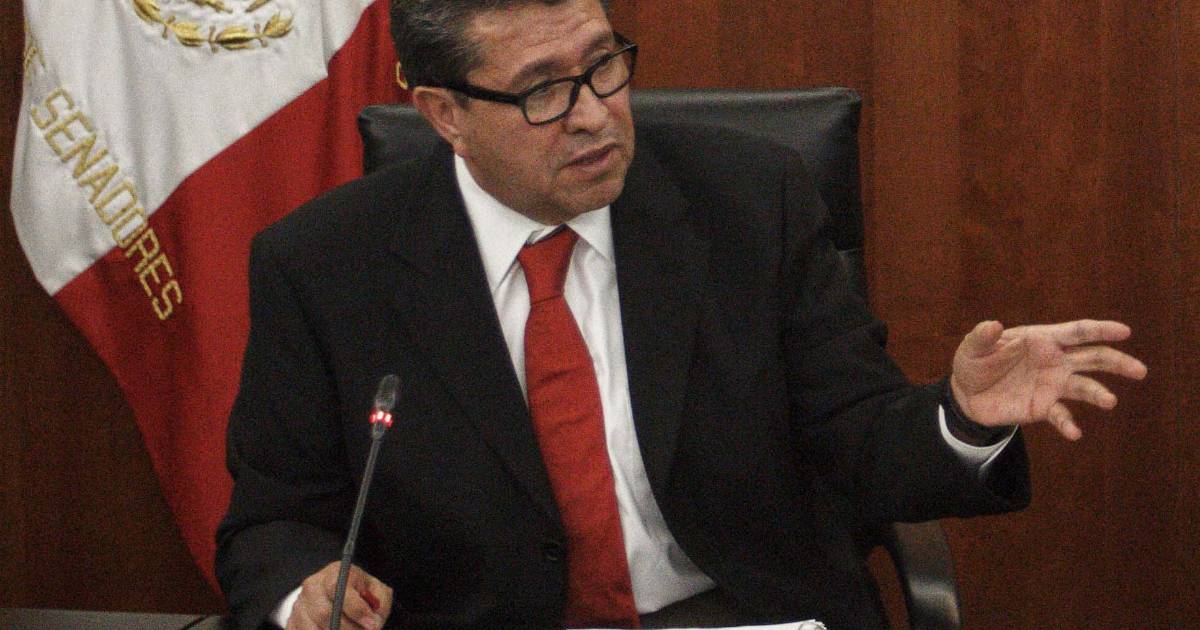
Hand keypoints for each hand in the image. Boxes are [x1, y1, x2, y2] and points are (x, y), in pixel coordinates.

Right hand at [286, 561, 393, 629]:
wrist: (338, 593)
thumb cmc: (360, 591)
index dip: (356, 609)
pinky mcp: (292, 622)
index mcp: (334, 573)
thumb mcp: (375, 590)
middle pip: (325, 614)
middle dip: (348, 629)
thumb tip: (373, 622)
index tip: (372, 625)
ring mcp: (299, 605)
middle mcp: (312, 586)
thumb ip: (379, 602)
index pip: (338, 588)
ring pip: (314, 629)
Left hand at [949, 319, 1146, 439]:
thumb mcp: (972, 347)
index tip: (1125, 332)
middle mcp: (1054, 361)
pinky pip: (1061, 416)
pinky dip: (1068, 424)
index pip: (1077, 332)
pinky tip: (1074, 433)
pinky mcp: (1043, 407)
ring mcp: (1052, 384)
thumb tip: (993, 325)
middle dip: (1117, 363)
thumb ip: (982, 337)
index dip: (1101, 330)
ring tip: (1110, 401)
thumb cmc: (974, 363)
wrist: (966, 395)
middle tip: (1140, 371)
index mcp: (1042, 339)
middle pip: (1093, 358)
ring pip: (1085, 387)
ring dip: (1098, 394)